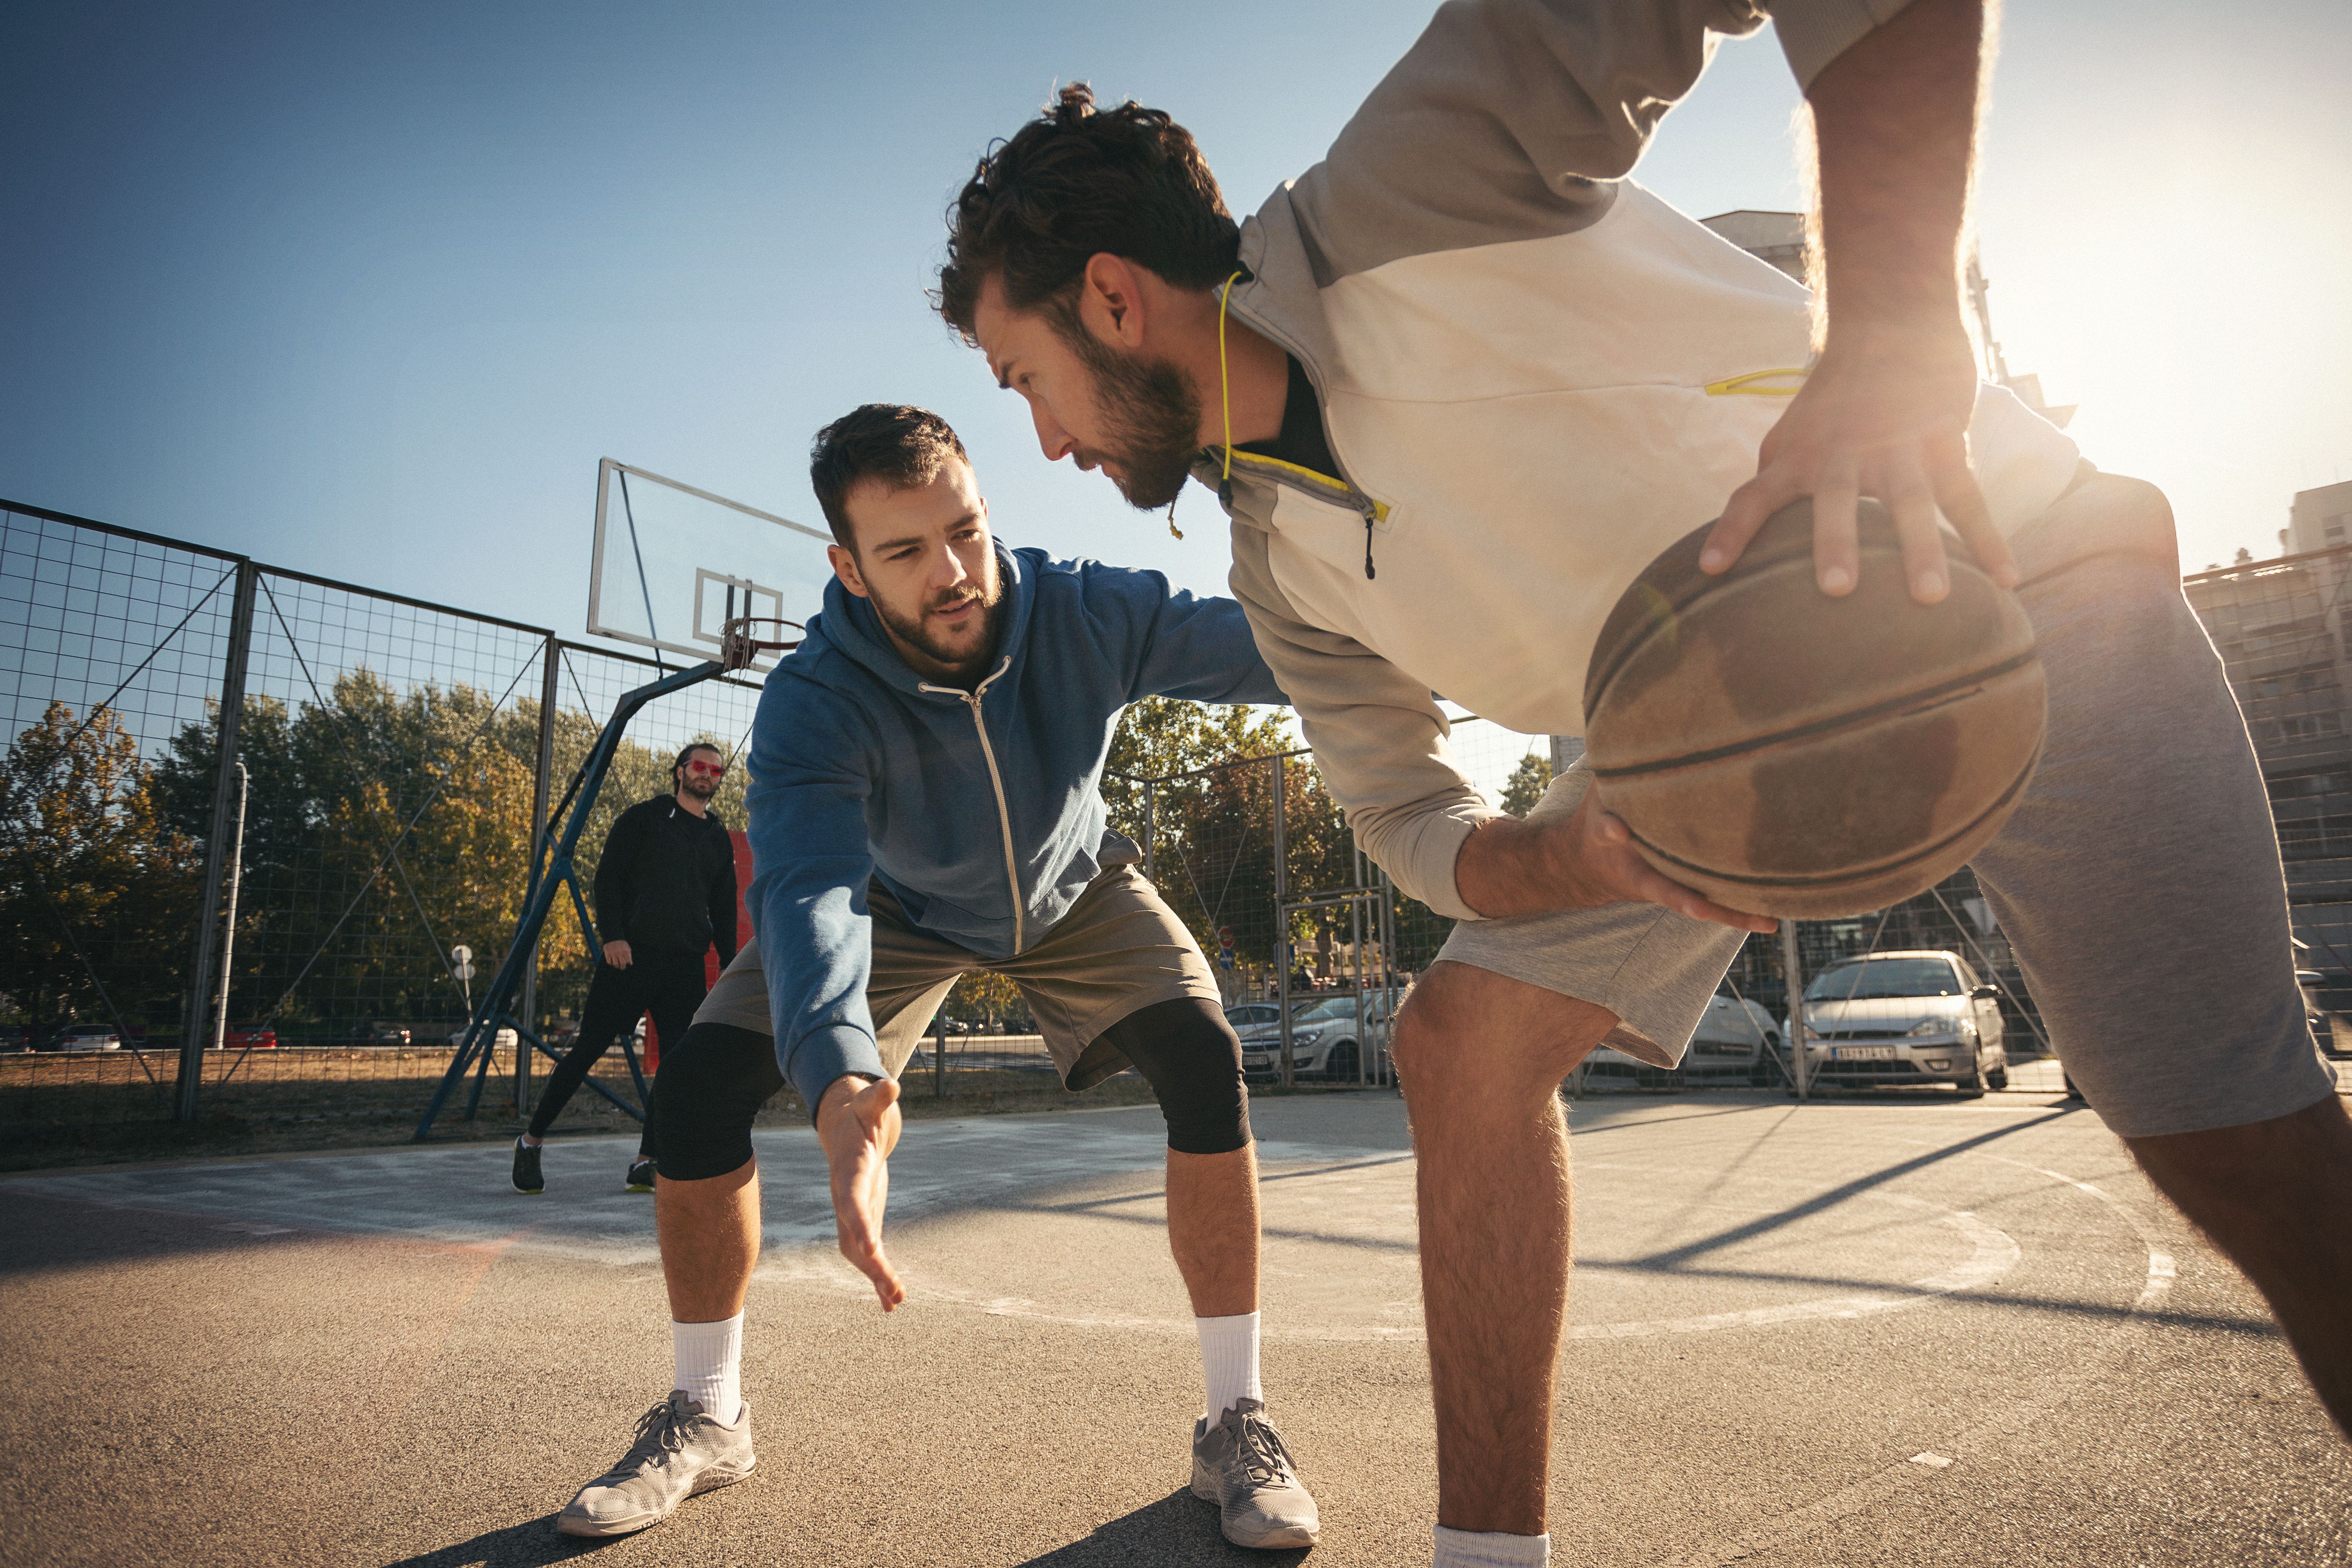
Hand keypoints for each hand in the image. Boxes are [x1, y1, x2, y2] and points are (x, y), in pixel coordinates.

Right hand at [601, 939, 632, 968]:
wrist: (613, 937)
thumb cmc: (621, 944)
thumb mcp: (627, 948)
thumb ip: (629, 956)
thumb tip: (630, 964)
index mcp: (625, 951)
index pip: (627, 961)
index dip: (626, 964)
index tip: (625, 965)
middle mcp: (619, 952)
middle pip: (622, 964)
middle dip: (622, 967)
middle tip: (622, 968)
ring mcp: (613, 953)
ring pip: (615, 964)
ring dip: (616, 966)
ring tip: (617, 965)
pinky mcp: (607, 954)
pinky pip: (609, 962)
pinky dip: (610, 963)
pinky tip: (612, 961)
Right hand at [817, 1073, 905, 1310]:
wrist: (845, 1130)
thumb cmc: (860, 1115)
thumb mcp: (869, 1104)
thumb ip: (878, 1097)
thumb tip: (890, 1084)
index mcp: (849, 1173)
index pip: (852, 1202)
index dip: (859, 1223)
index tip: (870, 1247)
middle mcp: (846, 1199)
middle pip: (852, 1237)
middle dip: (870, 1263)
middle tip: (892, 1286)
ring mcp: (852, 1213)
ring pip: (858, 1252)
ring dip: (876, 1276)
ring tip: (895, 1300)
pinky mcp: (863, 1220)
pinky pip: (868, 1254)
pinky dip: (878, 1277)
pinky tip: (892, 1302)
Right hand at [1455, 797, 1775, 933]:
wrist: (1581, 865)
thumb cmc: (1597, 816)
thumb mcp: (1598, 790)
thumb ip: (1619, 767)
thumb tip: (1634, 716)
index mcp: (1611, 842)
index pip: (1610, 835)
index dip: (1614, 831)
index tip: (1618, 832)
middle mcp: (1638, 873)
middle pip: (1665, 891)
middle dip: (1687, 898)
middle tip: (1702, 907)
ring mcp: (1659, 887)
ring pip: (1694, 905)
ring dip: (1728, 912)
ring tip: (1767, 920)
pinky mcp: (1677, 892)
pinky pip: (1710, 904)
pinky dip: (1737, 911)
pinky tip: (1773, 919)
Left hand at [1702, 325, 2013, 603]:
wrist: (1890, 324)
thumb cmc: (1834, 398)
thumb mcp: (1793, 434)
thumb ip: (1774, 482)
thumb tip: (1743, 539)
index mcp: (1797, 457)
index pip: (1752, 496)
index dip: (1730, 532)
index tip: (1708, 570)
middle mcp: (1842, 455)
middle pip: (1835, 502)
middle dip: (1836, 543)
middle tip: (1836, 590)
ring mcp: (1896, 451)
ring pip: (1910, 503)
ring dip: (1921, 550)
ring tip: (1930, 596)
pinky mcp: (1943, 444)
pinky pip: (1968, 498)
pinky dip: (1988, 539)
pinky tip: (2005, 578)